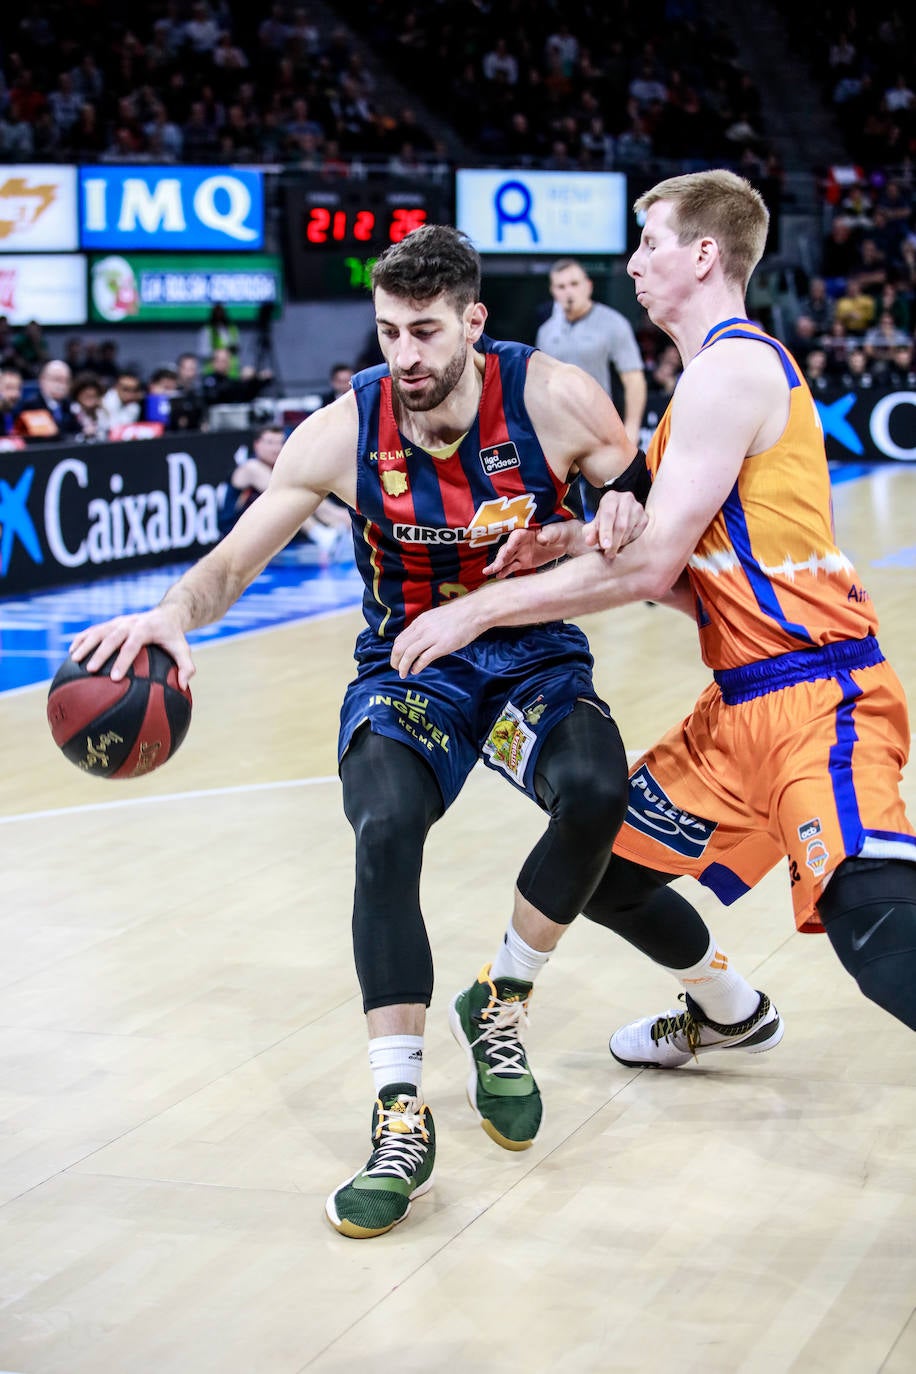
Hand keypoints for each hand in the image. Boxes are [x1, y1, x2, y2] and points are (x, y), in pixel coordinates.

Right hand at [68, 605, 195, 688]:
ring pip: (98, 631)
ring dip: (85, 644)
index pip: (132, 645)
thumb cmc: (173, 637)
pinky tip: (71, 653)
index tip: (114, 677)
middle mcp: (129, 623)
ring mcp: (118, 621)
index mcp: (146, 628)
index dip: (122, 661)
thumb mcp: (183, 649)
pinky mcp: (110, 623)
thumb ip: (186, 667)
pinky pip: (93, 630)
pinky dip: (81, 639)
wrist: (165, 615)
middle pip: (111, 637)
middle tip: (90, 670)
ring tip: (74, 660)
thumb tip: (183, 686)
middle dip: (100, 653)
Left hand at [390, 597, 484, 677]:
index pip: (399, 639)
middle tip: (396, 669)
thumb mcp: (434, 618)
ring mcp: (432, 637)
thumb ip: (424, 628)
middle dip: (395, 660)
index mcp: (419, 622)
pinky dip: (417, 666)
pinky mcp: (442, 646)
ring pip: (409, 654)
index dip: (395, 651)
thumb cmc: (457, 616)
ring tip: (403, 673)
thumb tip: (417, 640)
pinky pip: (424, 658)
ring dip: (403, 666)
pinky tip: (415, 671)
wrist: (473, 612)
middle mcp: (422, 629)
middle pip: (400, 647)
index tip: (397, 659)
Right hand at [484, 521, 583, 578]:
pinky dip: (505, 571)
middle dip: (500, 558)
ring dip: (497, 565)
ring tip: (488, 572)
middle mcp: (519, 542)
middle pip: (507, 550)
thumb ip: (548, 534)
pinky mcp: (523, 562)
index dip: (510, 544)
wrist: (564, 541)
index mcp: (526, 532)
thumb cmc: (559, 531)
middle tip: (494, 566)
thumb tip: (542, 539)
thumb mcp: (555, 531)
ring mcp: (520, 553)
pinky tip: (498, 576)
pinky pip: (512, 567)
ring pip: (506, 559)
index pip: (515, 538)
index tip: (506, 552)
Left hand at [583, 489, 647, 558]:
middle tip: (608, 554)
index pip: (608, 515)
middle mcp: (626, 499)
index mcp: (611, 497)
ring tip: (613, 548)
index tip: (604, 546)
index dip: (605, 532)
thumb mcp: (594, 525)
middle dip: (614, 542)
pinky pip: (638, 534)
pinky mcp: (645, 518)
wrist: (618, 516)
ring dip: (620, 543)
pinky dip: (629, 541)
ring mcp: (638, 508)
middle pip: (620, 525)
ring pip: (629, 530)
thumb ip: (590, 533)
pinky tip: (623, 542)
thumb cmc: (604, 521)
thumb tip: (589, 541)